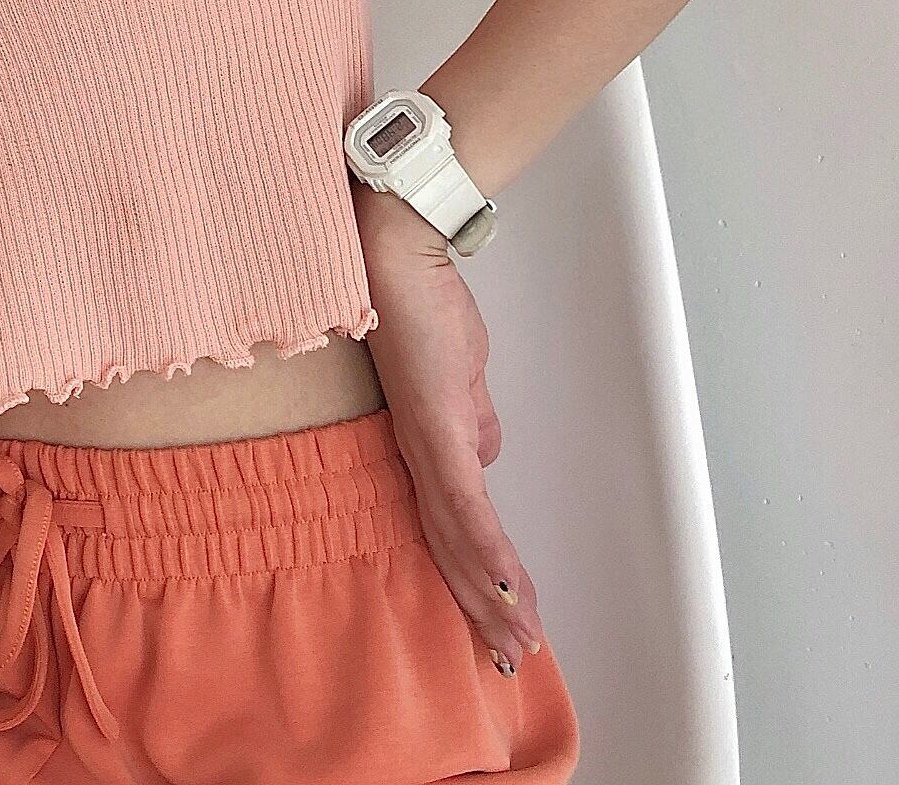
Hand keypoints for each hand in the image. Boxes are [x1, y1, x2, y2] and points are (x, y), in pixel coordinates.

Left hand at [354, 184, 547, 674]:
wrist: (395, 252)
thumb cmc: (420, 300)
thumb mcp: (459, 369)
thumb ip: (472, 414)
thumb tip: (487, 453)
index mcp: (422, 441)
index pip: (448, 524)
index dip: (473, 575)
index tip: (497, 619)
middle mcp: (418, 451)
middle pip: (450, 545)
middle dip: (485, 605)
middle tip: (509, 659)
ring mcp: (426, 440)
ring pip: (458, 536)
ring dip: (493, 593)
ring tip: (517, 641)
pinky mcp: (437, 423)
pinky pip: (465, 501)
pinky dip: (489, 549)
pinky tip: (507, 588)